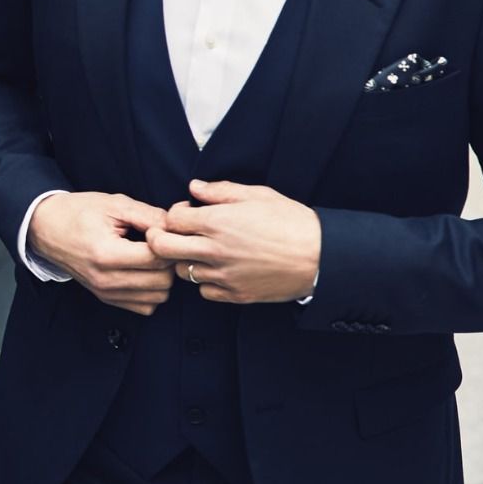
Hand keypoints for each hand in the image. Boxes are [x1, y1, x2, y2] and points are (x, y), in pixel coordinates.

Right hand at [28, 191, 173, 314]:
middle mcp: (105, 280)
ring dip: (162, 277)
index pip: (157, 258)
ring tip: (152, 257)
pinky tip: (144, 271)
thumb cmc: (77, 212)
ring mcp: (105, 292)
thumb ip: (150, 215)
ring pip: (158, 298)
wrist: (45, 228)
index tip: (162, 229)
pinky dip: (151, 291)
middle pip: (162, 281)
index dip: (168, 242)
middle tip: (161, 243)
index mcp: (106, 254)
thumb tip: (179, 220)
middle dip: (168, 261)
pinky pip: (145, 306)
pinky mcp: (106, 298)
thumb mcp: (114, 204)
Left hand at [144, 178, 320, 302]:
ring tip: (203, 251)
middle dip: (161, 238)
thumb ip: (220, 191)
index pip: (171, 219)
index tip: (187, 213)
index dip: (174, 214)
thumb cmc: (292, 222)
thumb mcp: (258, 195)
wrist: (321, 257)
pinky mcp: (235, 295)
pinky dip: (206, 281)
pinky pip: (204, 291)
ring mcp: (223, 275)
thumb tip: (194, 188)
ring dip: (185, 260)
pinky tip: (219, 270)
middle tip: (173, 234)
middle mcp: (214, 250)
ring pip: (181, 271)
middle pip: (162, 247)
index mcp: (218, 222)